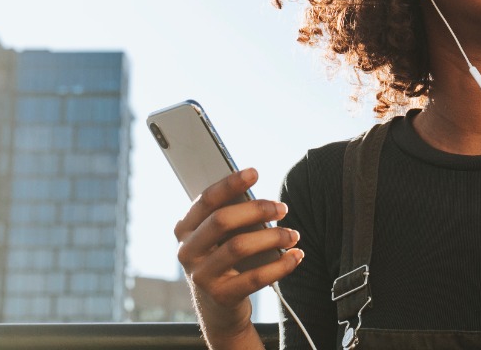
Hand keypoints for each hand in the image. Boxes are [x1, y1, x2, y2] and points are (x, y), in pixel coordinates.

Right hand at [174, 167, 303, 344]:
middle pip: (222, 220)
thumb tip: (261, 201)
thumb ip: (231, 217)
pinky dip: (280, 265)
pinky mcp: (221, 296)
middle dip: (257, 209)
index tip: (254, 172)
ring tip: (292, 234)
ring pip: (239, 247)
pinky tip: (295, 256)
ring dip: (272, 237)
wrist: (218, 308)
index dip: (230, 183)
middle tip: (282, 208)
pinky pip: (255, 277)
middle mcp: (187, 252)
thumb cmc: (224, 260)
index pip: (206, 200)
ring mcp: (201, 276)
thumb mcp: (219, 238)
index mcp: (185, 229)